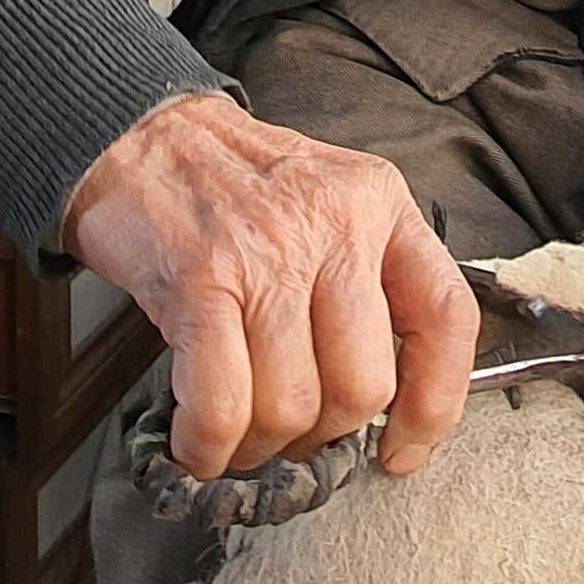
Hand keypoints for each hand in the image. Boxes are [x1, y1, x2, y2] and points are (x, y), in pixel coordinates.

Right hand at [63, 95, 476, 480]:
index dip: (434, 404)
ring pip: (292, 406)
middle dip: (322, 435)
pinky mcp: (200, 283)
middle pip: (362, 385)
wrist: (139, 136)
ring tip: (238, 436)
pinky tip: (200, 444)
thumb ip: (367, 279)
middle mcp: (332, 225)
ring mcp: (266, 255)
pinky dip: (209, 446)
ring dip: (260, 446)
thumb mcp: (329, 199)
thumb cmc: (232, 182)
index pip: (445, 317)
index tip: (404, 448)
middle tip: (292, 434)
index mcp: (378, 204)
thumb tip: (380, 402)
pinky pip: (223, 404)